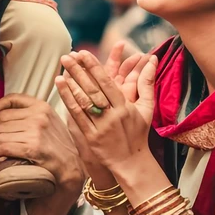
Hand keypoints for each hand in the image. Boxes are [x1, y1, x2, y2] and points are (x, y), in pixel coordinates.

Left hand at [0, 94, 83, 194]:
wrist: (71, 164)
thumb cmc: (58, 143)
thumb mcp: (49, 119)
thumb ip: (32, 112)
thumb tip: (4, 111)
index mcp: (42, 106)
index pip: (13, 99)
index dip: (0, 105)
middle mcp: (38, 116)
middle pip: (3, 119)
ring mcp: (35, 132)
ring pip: (1, 134)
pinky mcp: (32, 148)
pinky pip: (5, 147)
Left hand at [56, 49, 157, 172]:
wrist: (131, 161)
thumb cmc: (138, 132)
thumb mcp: (146, 108)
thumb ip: (147, 83)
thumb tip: (153, 59)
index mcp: (125, 107)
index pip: (107, 83)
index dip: (95, 67)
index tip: (84, 53)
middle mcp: (112, 116)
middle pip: (92, 90)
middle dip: (79, 71)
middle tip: (67, 56)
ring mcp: (100, 127)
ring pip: (83, 102)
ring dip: (70, 84)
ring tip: (61, 69)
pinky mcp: (90, 137)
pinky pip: (77, 116)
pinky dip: (68, 100)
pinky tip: (61, 87)